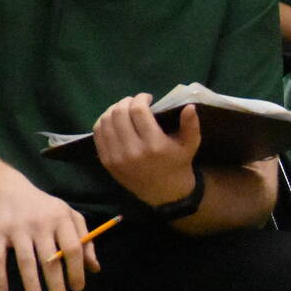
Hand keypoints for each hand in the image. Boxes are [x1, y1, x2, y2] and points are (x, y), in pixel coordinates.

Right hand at [0, 170, 97, 290]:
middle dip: (57, 286)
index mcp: (61, 218)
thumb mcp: (66, 216)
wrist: (1, 188)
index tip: (77, 289)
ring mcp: (16, 228)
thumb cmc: (41, 207)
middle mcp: (40, 223)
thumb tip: (95, 268)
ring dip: (32, 285)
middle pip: (51, 260)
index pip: (74, 248)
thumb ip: (83, 240)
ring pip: (26, 262)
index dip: (77, 270)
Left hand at [94, 95, 200, 211]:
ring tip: (124, 109)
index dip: (141, 98)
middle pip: (119, 113)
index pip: (138, 111)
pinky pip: (98, 134)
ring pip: (106, 121)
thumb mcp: (190, 145)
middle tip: (135, 102)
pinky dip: (103, 121)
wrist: (164, 193)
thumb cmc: (178, 164)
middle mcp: (132, 151)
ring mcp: (117, 157)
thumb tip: (189, 106)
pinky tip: (114, 120)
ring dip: (114, 109)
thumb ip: (191, 125)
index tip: (147, 98)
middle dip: (126, 101)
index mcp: (154, 145)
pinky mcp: (107, 162)